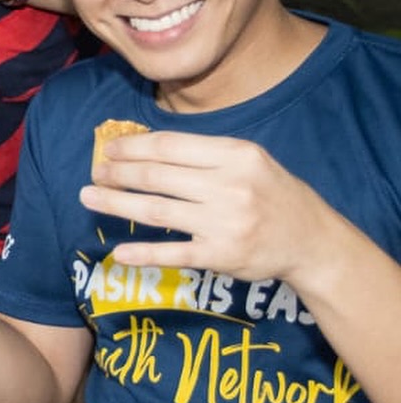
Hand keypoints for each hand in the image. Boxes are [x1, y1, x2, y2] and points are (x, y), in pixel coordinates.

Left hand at [84, 131, 326, 280]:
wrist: (312, 240)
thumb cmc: (270, 193)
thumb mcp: (248, 160)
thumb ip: (202, 154)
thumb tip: (142, 147)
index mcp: (234, 155)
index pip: (169, 146)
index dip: (132, 147)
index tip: (108, 149)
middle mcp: (229, 186)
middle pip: (157, 176)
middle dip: (118, 174)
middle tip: (95, 174)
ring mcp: (224, 223)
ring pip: (156, 210)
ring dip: (116, 204)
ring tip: (89, 198)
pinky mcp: (222, 256)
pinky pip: (173, 253)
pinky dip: (143, 253)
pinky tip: (118, 252)